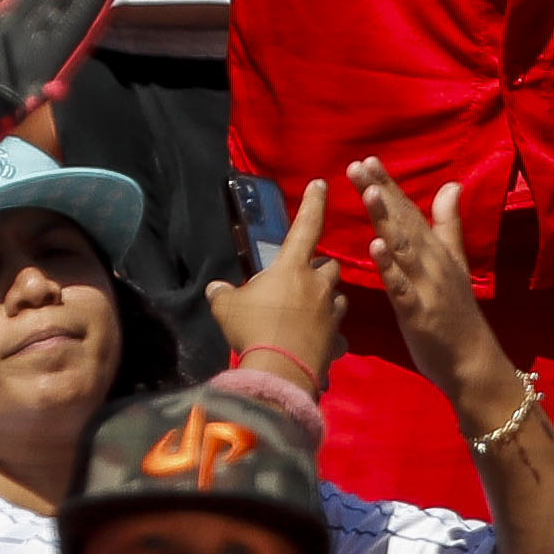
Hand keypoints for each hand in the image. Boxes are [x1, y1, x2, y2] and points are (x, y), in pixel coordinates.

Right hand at [203, 177, 341, 388]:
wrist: (280, 369)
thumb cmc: (253, 328)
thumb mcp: (226, 308)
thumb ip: (223, 294)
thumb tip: (216, 288)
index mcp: (292, 268)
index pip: (306, 227)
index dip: (313, 204)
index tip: (322, 183)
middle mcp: (318, 285)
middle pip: (328, 266)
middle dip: (317, 270)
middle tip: (298, 282)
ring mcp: (331, 312)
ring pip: (336, 296)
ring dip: (324, 299)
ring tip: (305, 312)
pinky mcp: (337, 338)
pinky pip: (335, 331)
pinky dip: (327, 334)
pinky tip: (312, 343)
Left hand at [351, 161, 518, 410]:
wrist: (472, 360)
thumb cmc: (457, 313)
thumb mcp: (455, 263)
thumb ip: (448, 224)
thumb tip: (451, 185)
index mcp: (436, 250)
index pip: (409, 211)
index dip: (388, 186)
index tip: (367, 161)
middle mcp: (431, 262)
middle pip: (403, 223)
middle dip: (381, 194)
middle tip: (359, 167)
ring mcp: (426, 286)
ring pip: (403, 248)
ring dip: (386, 220)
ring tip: (369, 193)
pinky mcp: (419, 312)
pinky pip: (402, 287)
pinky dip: (389, 268)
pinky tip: (375, 248)